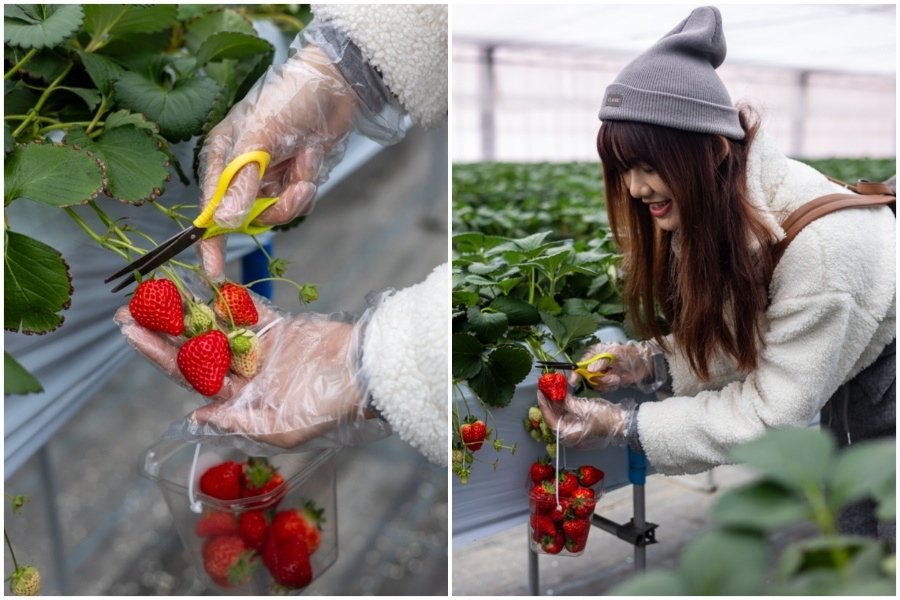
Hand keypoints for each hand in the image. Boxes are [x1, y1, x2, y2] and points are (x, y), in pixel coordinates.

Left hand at [115, 290, 382, 448]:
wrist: (367, 373)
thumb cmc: (330, 407)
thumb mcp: (284, 429)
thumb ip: (239, 422)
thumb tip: (196, 415)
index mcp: (241, 403)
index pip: (190, 378)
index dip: (159, 356)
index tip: (132, 335)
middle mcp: (245, 377)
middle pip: (195, 350)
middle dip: (162, 330)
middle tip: (129, 309)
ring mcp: (260, 350)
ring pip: (215, 327)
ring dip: (187, 309)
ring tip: (157, 290)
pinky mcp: (279, 328)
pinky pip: (247, 309)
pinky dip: (227, 295)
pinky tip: (203, 278)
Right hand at [197, 42, 359, 279]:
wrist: (335, 87)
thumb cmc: (290, 100)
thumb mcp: (262, 138)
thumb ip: (243, 181)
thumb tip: (225, 221)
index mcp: (221, 157)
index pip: (209, 208)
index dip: (209, 242)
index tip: (213, 272)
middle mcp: (240, 171)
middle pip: (248, 218)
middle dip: (276, 208)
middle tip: (298, 186)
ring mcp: (267, 178)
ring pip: (276, 213)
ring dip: (296, 194)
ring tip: (308, 162)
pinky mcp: (291, 181)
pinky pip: (296, 204)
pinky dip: (307, 187)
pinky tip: (312, 159)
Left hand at [537, 389, 633, 447]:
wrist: (623, 422)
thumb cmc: (604, 418)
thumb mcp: (584, 408)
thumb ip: (567, 402)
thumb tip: (555, 393)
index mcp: (568, 435)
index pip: (550, 420)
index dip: (544, 405)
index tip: (540, 392)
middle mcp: (569, 435)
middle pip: (554, 417)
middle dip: (549, 401)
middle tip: (544, 387)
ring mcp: (575, 430)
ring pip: (560, 415)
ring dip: (556, 401)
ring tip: (551, 387)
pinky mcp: (580, 424)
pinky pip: (568, 414)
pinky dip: (565, 404)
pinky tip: (562, 393)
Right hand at [571, 340, 665, 392]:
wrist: (644, 364)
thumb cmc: (629, 354)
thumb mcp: (616, 353)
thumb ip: (602, 360)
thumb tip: (590, 369)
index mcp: (594, 354)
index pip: (580, 364)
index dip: (576, 373)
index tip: (574, 381)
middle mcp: (594, 364)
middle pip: (586, 376)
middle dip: (598, 379)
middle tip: (612, 377)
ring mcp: (600, 374)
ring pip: (594, 383)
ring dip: (606, 382)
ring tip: (617, 377)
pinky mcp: (607, 382)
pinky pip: (602, 388)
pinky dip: (610, 386)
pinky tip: (618, 380)